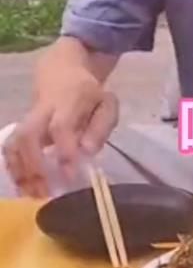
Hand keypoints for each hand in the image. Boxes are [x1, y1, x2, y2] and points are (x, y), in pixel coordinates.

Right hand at [3, 76, 118, 197]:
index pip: (61, 126)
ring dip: (21, 171)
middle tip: (46, 190)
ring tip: (34, 194)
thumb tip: (87, 150)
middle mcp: (43, 109)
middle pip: (28, 134)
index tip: (70, 176)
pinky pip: (9, 148)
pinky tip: (25, 188)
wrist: (62, 74)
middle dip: (34, 165)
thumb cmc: (89, 96)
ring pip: (14, 142)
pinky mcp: (19, 127)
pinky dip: (14, 169)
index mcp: (70, 101)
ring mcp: (28, 118)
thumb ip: (101, 127)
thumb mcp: (107, 104)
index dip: (64, 151)